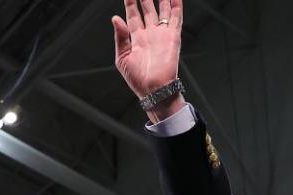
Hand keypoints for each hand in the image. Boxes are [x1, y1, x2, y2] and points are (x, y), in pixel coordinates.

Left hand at [112, 0, 185, 119]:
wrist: (154, 89)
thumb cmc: (138, 79)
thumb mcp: (123, 57)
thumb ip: (120, 37)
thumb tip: (116, 18)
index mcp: (136, 38)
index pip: (133, 14)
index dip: (131, 3)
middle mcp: (150, 34)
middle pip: (148, 9)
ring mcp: (162, 34)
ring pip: (163, 11)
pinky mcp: (173, 37)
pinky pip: (176, 18)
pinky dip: (176, 6)